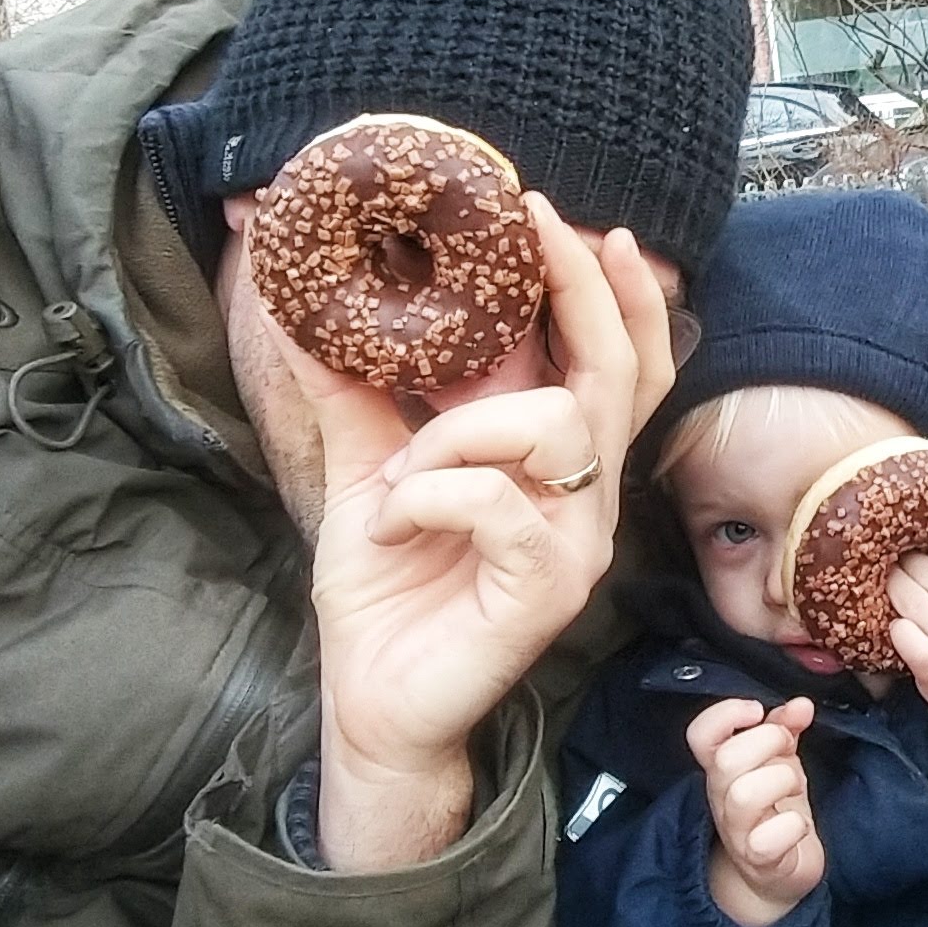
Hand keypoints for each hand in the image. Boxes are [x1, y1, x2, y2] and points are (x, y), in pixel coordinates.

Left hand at [274, 194, 677, 870]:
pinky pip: (499, 503)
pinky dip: (430, 494)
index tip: (580, 221)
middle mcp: (585, 497)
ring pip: (552, 427)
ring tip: (401, 472)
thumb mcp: (368, 473)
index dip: (615, 293)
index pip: (617, 365)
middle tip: (541, 223)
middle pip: (617, 373)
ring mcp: (576, 543)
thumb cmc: (387, 592)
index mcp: (553, 463)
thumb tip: (310, 304)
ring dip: (460, 427)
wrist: (373, 705)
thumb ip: (359, 395)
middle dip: (585, 289)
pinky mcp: (548, 590)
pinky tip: (395, 524)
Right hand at [692, 697, 824, 926]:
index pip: (700, 735)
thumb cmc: (776, 809)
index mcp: (722, 768)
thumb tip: (800, 704)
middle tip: (788, 750)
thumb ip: (785, 729)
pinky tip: (799, 825)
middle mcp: (722, 798)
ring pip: (745, 795)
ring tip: (796, 787)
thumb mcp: (779, 762)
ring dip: (782, 780)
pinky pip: (768, 840)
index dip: (725, 714)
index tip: (757, 710)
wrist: (779, 872)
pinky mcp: (760, 861)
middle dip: (768, 742)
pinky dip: (792, 826)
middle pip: (726, 761)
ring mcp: (738, 832)